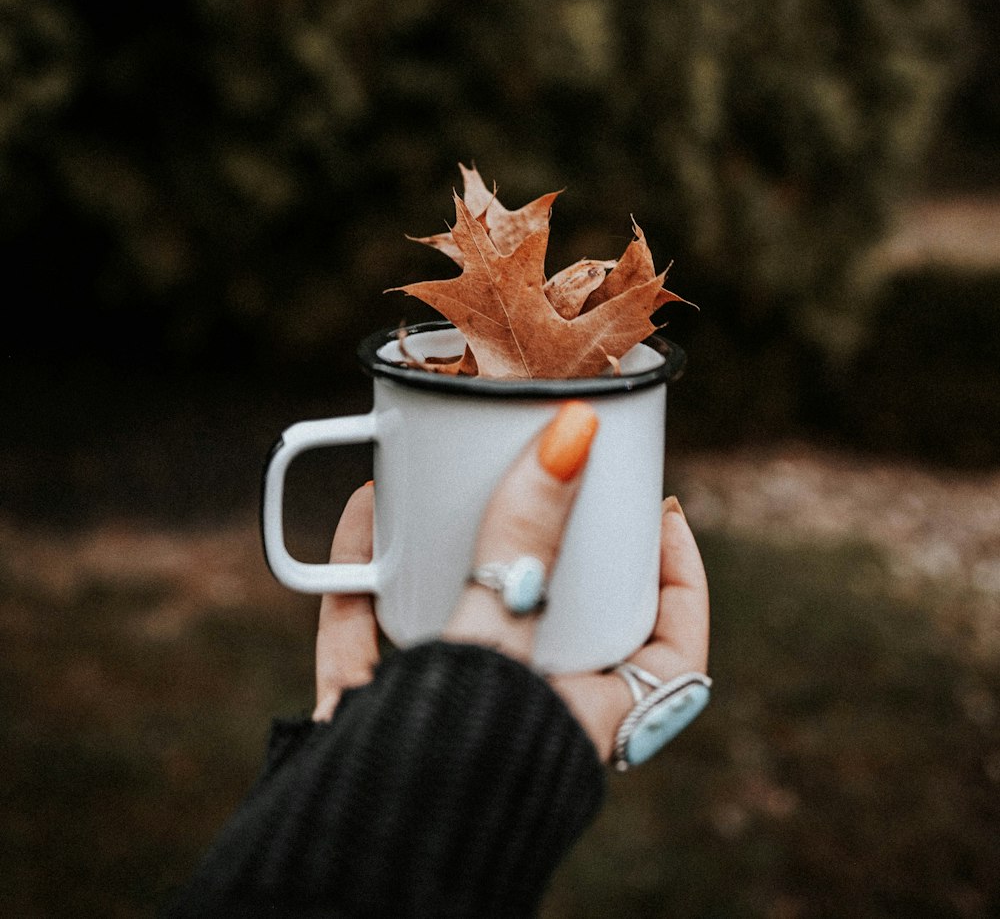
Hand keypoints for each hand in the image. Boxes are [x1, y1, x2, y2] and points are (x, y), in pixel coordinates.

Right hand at [312, 404, 709, 763]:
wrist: (345, 872)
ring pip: (465, 615)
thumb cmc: (450, 764)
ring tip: (455, 474)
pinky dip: (374, 572)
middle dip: (551, 541)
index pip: (669, 649)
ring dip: (453, 544)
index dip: (678, 578)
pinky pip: (380, 632)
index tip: (663, 511)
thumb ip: (525, 537)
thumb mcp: (497, 638)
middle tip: (549, 470)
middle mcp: (523, 716)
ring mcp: (448, 716)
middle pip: (560, 616)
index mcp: (585, 718)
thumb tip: (576, 434)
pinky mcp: (374, 716)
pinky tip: (369, 512)